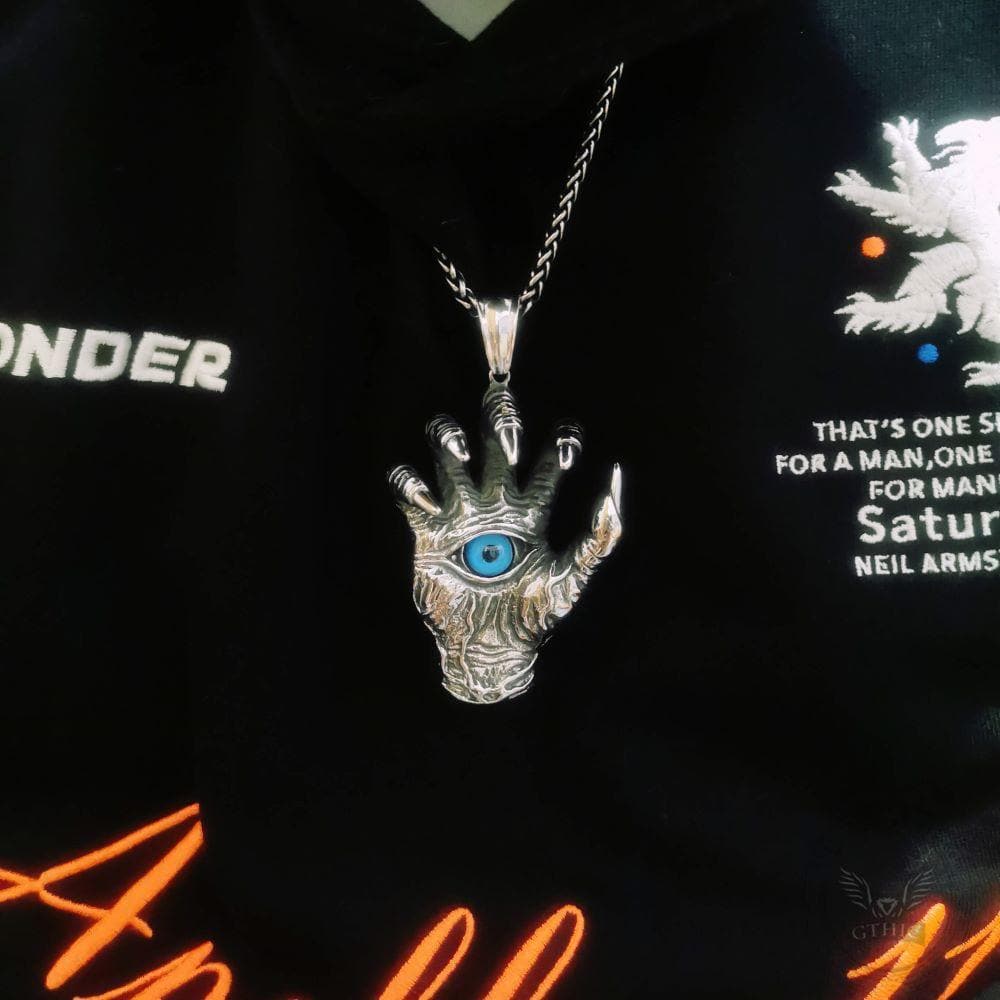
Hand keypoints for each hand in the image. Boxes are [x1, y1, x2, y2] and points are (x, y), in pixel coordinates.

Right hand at [389, 381, 622, 703]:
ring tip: (459, 453)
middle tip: (509, 437)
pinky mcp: (427, 531)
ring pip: (447, 453)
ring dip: (450, 440)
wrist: (489, 648)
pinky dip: (411, 483)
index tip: (566, 451)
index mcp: (532, 512)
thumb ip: (598, 538)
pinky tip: (428, 499)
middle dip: (500, 423)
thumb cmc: (534, 617)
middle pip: (494, 442)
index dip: (560, 443)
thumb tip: (612, 490)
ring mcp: (460, 514)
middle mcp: (496, 504)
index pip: (548, 463)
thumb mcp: (573, 579)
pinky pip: (410, 489)